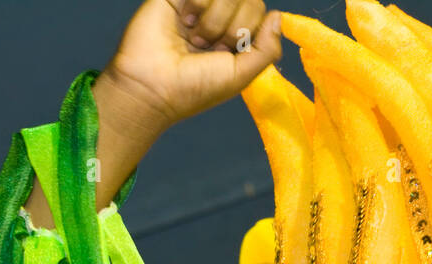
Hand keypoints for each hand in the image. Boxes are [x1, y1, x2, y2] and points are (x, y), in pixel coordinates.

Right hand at [102, 0, 282, 134]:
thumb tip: (279, 15)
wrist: (152, 85)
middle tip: (210, 47)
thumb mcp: (241, 76)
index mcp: (236, 36)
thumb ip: (267, 48)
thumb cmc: (194, 87)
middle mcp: (219, 17)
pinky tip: (184, 21)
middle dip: (233, 27)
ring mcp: (199, 4)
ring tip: (195, 38)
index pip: (259, 10)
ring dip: (214, 19)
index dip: (249, 29)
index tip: (228, 52)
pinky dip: (198, 5)